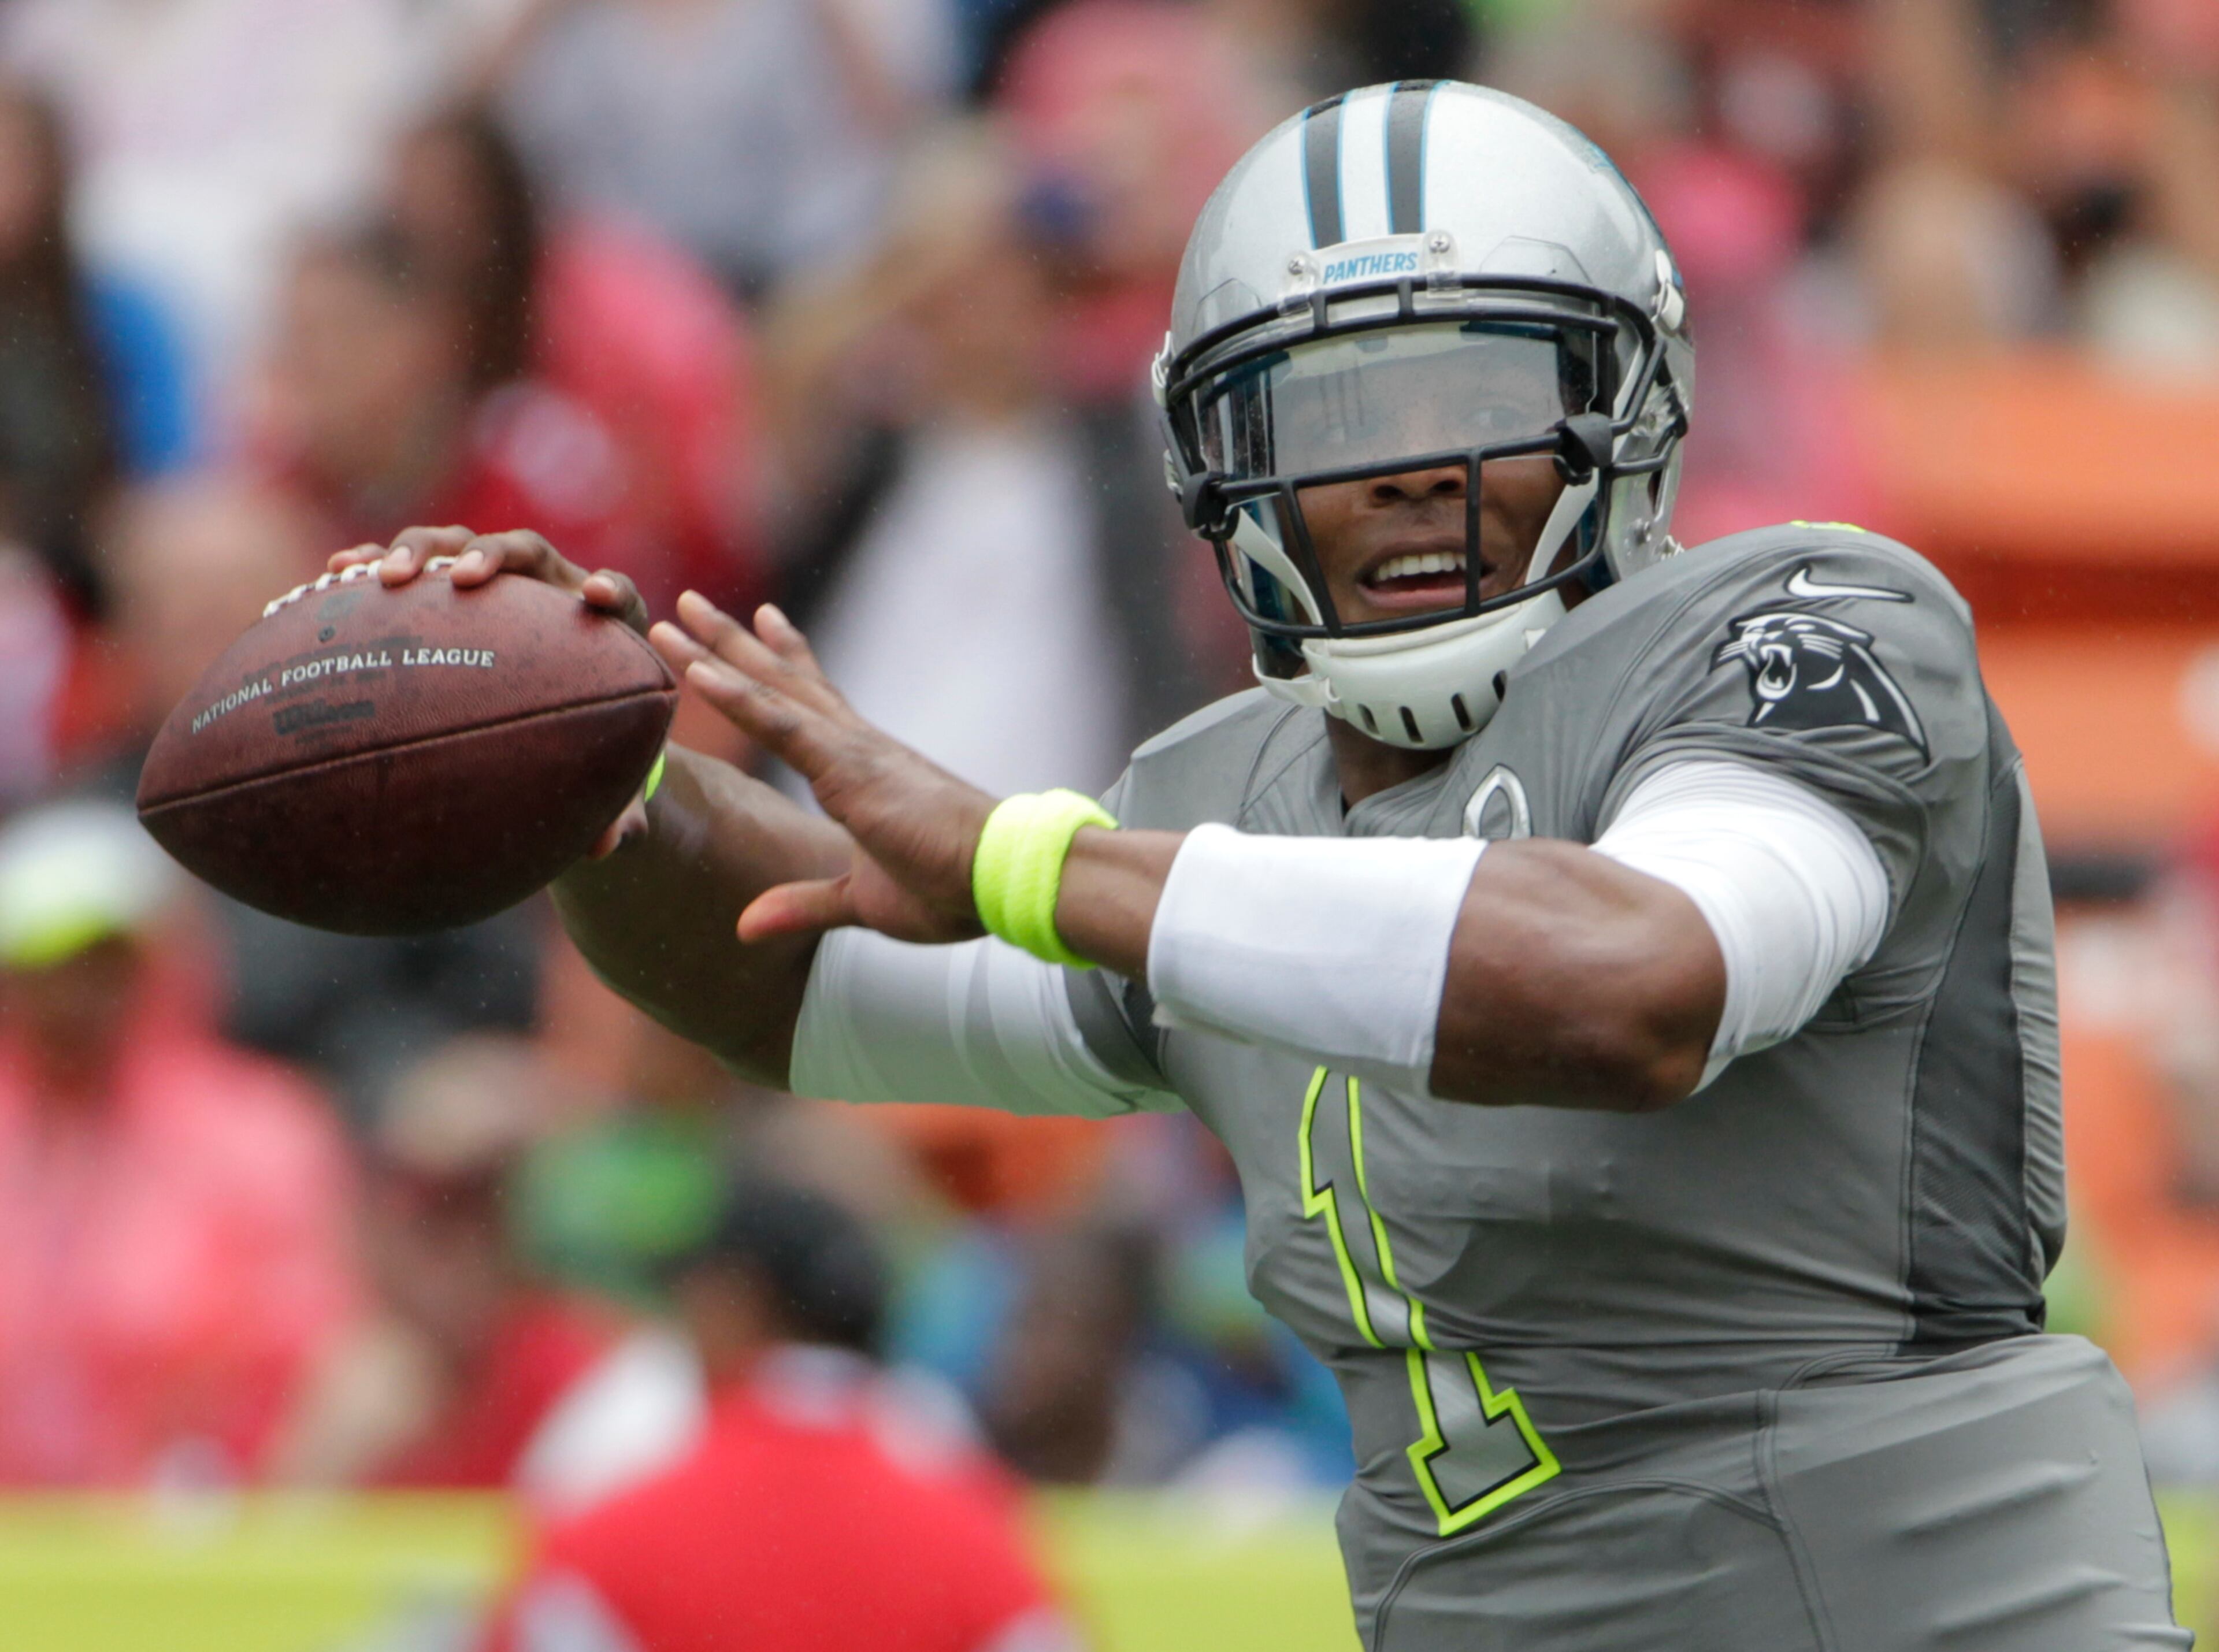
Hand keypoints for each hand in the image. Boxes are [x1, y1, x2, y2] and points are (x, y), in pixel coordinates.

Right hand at [330, 526, 653, 856]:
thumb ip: (614, 808)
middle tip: (466, 581)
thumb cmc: (583, 737)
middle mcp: (546, 585)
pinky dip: (373, 562)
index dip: (612, 590)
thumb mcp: (603, 774)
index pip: (618, 593)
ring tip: (389, 578)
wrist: (547, 707)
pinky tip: (334, 576)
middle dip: (494, 556)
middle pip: (524, 551)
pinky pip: (405, 564)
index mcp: (601, 622)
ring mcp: (490, 578)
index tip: (598, 598)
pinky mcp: (442, 584)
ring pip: (455, 544)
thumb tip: (605, 851)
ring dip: (423, 552)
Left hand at [652, 591, 994, 946]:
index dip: (783, 660)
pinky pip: (781, 725)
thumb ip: (805, 904)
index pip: (813, 704)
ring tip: (678, 614)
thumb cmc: (952, 888)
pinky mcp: (849, 770)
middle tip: (690, 603)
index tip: (758, 619)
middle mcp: (856, 746)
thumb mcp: (862, 901)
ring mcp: (852, 752)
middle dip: (733, 642)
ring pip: (771, 690)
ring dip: (719, 652)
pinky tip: (700, 672)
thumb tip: (747, 926)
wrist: (1007, 877)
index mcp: (864, 769)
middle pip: (782, 681)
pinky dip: (739, 696)